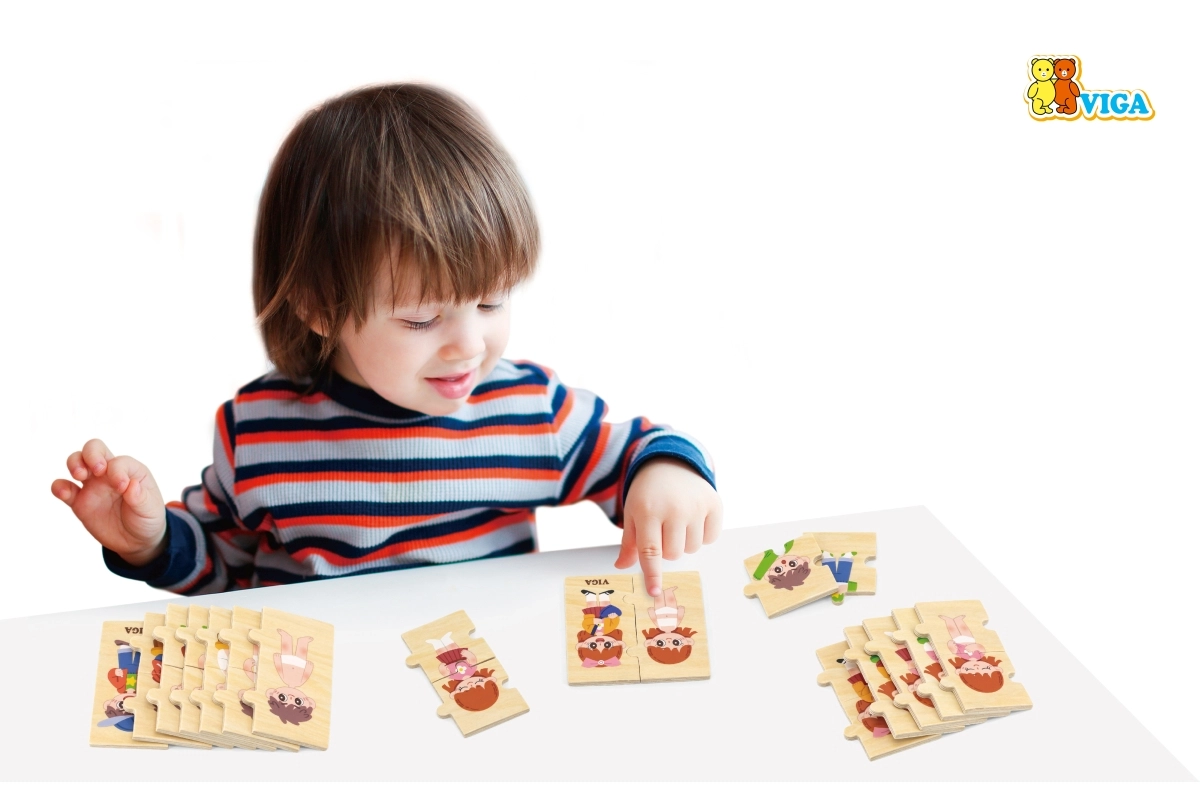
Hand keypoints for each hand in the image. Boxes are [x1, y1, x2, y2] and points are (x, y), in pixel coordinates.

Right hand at [51, 439, 167, 565]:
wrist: (136, 540)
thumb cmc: (147, 518)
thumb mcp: (150, 509)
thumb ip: (141, 497)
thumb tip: (131, 485)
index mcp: (130, 470)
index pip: (118, 462)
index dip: (118, 471)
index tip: (122, 488)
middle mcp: (109, 473)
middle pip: (94, 448)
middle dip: (91, 454)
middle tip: (97, 470)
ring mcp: (92, 485)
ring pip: (76, 461)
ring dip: (74, 464)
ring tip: (80, 475)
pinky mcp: (79, 502)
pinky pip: (64, 488)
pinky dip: (59, 487)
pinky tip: (64, 492)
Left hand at [615, 458, 721, 596]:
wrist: (670, 464)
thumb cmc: (648, 494)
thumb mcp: (633, 513)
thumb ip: (629, 542)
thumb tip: (622, 566)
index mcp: (648, 511)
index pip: (650, 551)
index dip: (652, 574)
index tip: (654, 592)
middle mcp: (674, 508)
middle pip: (673, 554)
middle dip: (667, 549)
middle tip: (663, 530)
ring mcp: (696, 506)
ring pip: (692, 548)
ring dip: (684, 542)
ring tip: (678, 522)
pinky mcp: (714, 504)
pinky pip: (710, 538)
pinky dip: (702, 534)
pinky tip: (693, 518)